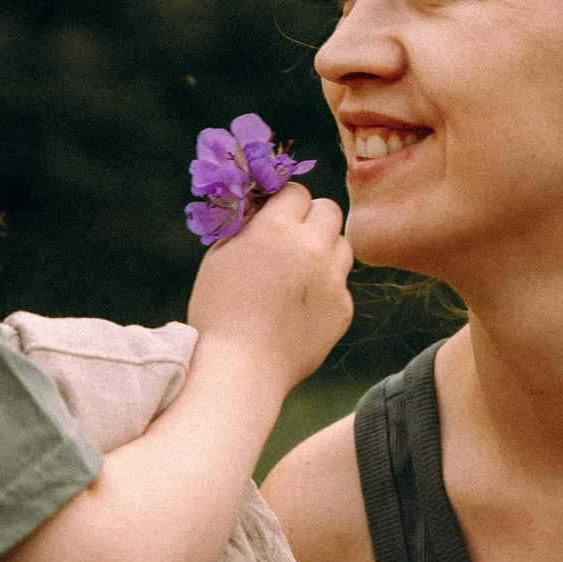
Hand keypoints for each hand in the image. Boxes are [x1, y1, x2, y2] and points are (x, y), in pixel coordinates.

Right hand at [185, 183, 353, 395]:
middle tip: (293, 240)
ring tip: (296, 276)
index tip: (275, 218)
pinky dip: (325, 290)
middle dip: (311, 220)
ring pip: (342, 245)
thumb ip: (249, 225)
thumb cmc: (219, 311)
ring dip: (324, 251)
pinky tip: (299, 309)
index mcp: (276, 228)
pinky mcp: (343, 309)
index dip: (285, 204)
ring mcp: (333, 280)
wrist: (239, 369)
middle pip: (329, 211)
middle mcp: (311, 248)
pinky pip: (340, 285)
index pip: (297, 192)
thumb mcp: (221, 255)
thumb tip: (266, 206)